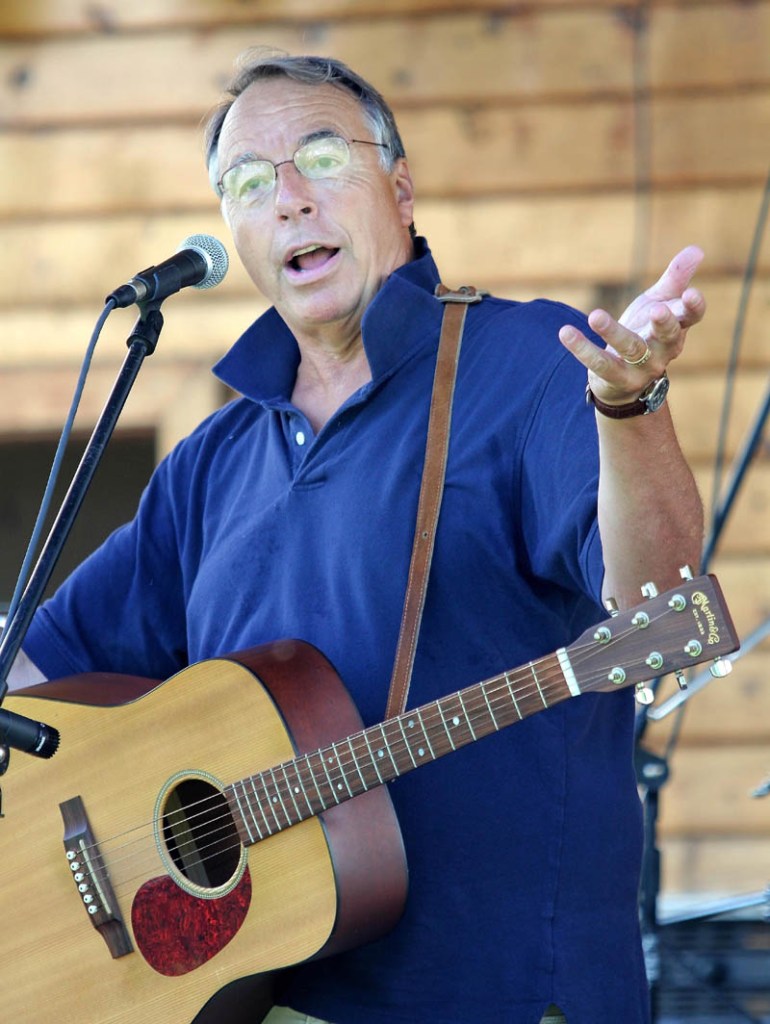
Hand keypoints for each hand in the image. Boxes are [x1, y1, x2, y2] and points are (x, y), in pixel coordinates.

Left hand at [559, 246, 705, 405]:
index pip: (691, 317)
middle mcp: (664, 350)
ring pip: (630, 348)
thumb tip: (697, 249)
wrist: (624, 379)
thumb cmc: (646, 332)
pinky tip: (565, 332)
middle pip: (668, 336)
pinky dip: (582, 349)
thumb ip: (674, 279)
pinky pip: (599, 363)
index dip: (694, 306)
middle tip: (657, 309)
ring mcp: (641, 368)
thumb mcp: (659, 303)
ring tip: (594, 316)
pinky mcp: (616, 378)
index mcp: (678, 329)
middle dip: (664, 323)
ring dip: (612, 332)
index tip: (691, 293)